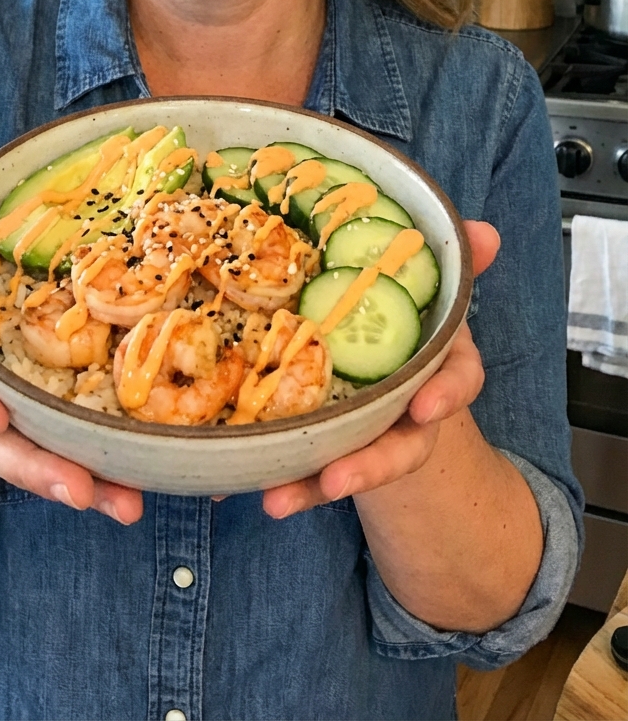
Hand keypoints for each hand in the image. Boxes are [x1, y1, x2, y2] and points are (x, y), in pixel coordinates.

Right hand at [0, 190, 142, 524]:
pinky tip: (140, 495)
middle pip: (4, 448)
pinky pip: (86, 464)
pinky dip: (113, 483)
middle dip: (39, 470)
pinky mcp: (62, 439)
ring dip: (86, 486)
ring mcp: (24, 431)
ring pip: (49, 466)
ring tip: (125, 503)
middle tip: (76, 487)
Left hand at [261, 219, 499, 518]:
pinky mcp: (331, 447)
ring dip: (314, 486)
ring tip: (276, 499)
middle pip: (403, 446)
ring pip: (351, 466)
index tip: (426, 408)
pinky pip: (308, 470)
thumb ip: (456, 264)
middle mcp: (409, 410)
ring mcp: (370, 433)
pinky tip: (247, 494)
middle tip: (335, 480)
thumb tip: (485, 232)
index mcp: (439, 368)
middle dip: (369, 467)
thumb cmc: (412, 325)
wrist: (393, 365)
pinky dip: (282, 482)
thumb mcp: (431, 290)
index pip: (457, 382)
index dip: (446, 395)